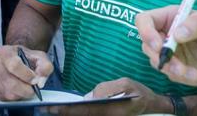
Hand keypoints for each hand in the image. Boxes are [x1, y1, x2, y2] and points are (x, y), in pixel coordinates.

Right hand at [0, 45, 52, 100]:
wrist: (15, 58)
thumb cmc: (26, 57)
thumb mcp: (39, 56)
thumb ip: (45, 66)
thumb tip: (40, 80)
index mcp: (5, 52)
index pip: (14, 65)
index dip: (27, 75)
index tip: (35, 80)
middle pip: (11, 83)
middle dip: (26, 89)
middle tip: (33, 89)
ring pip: (8, 93)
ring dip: (21, 94)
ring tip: (26, 88)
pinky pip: (3, 97)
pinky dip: (14, 96)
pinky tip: (17, 89)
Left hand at [46, 77, 171, 115]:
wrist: (151, 106)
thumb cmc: (139, 93)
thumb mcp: (125, 84)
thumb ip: (107, 88)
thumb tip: (90, 96)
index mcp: (110, 111)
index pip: (83, 111)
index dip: (66, 110)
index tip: (51, 109)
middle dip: (63, 115)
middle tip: (45, 110)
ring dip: (70, 115)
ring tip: (53, 111)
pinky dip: (78, 115)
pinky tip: (69, 112)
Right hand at [136, 7, 196, 85]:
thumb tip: (177, 34)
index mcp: (170, 16)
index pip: (144, 20)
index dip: (145, 32)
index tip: (159, 46)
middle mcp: (166, 33)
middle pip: (147, 46)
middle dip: (163, 60)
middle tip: (181, 68)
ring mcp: (171, 51)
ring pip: (160, 64)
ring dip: (177, 72)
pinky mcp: (177, 67)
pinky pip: (173, 76)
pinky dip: (187, 79)